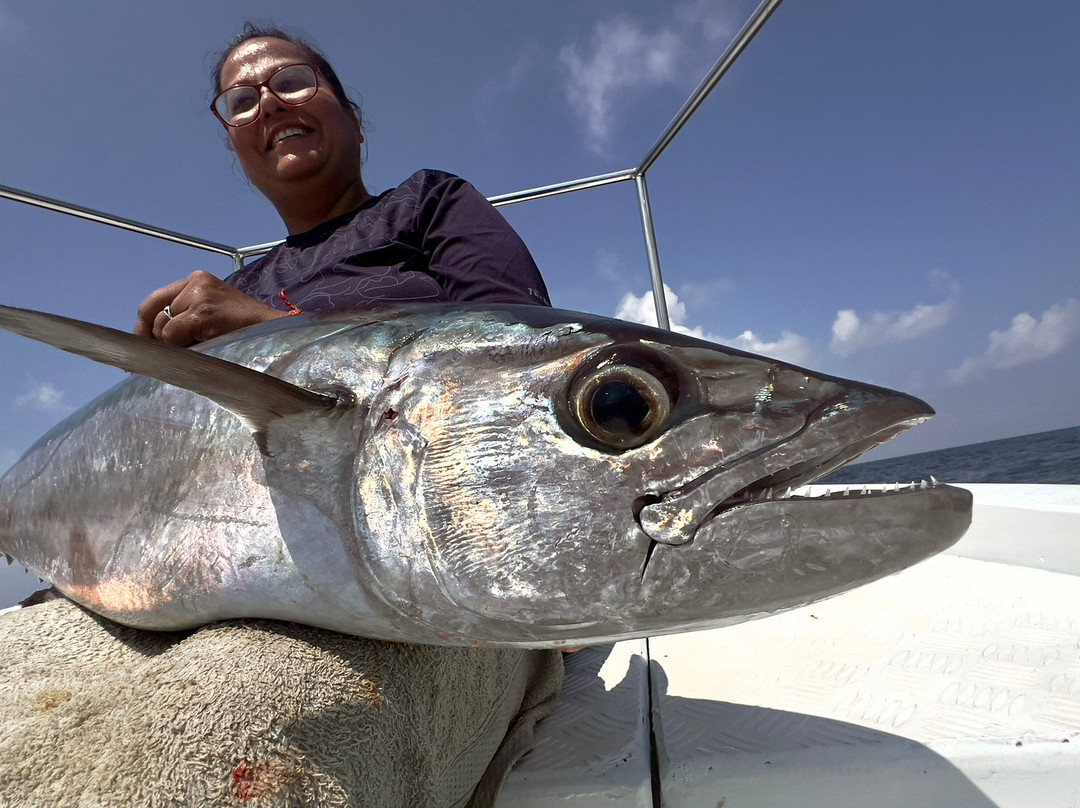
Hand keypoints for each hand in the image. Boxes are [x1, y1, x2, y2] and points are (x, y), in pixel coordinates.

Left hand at [134, 271, 287, 345]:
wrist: (276, 334)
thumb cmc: (246, 331)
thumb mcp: (212, 317)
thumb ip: (185, 319)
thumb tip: (151, 344)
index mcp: (197, 281)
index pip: (154, 301)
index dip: (143, 326)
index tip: (142, 347)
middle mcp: (195, 283)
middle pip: (153, 313)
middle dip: (155, 340)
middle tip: (162, 359)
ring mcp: (199, 295)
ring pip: (162, 328)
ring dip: (176, 347)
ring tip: (203, 348)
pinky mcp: (203, 311)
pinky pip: (173, 335)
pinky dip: (183, 348)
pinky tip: (206, 347)